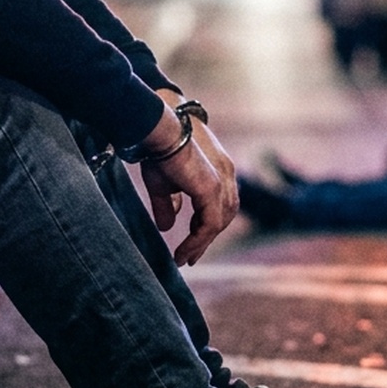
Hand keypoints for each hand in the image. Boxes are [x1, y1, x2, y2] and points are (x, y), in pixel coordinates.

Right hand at [136, 95, 237, 265]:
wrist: (160, 130)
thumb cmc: (159, 151)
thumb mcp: (163, 185)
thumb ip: (168, 206)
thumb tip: (166, 226)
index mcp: (220, 171)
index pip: (219, 205)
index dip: (206, 227)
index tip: (191, 245)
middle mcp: (227, 176)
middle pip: (223, 216)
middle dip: (206, 238)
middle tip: (190, 256)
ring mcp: (222, 182)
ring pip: (218, 223)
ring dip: (202, 243)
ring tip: (185, 257)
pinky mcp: (212, 190)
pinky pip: (210, 225)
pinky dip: (198, 241)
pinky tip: (183, 251)